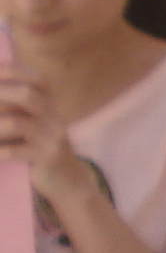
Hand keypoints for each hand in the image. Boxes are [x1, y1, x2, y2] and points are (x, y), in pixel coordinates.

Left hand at [0, 71, 83, 202]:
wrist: (67, 179)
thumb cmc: (39, 148)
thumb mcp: (32, 123)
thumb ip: (14, 108)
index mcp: (49, 103)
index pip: (34, 79)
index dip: (9, 72)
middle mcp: (54, 115)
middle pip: (25, 94)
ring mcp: (52, 136)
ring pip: (14, 123)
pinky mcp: (47, 156)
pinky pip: (14, 151)